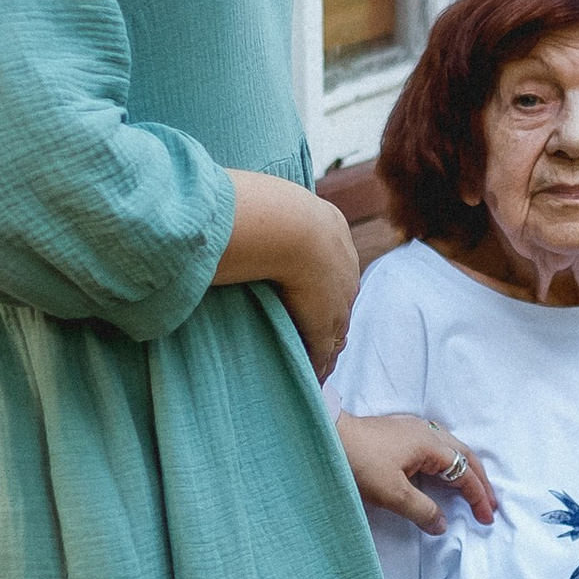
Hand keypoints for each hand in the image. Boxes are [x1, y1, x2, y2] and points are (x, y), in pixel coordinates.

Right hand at [273, 189, 361, 379]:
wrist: (288, 227)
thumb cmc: (269, 207)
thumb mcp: (273, 201)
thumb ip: (259, 207)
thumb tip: (234, 198)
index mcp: (333, 233)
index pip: (331, 268)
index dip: (321, 285)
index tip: (310, 295)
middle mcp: (344, 270)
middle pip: (340, 303)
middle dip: (329, 319)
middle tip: (318, 338)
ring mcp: (337, 301)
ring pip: (336, 332)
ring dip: (325, 348)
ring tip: (315, 365)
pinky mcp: (325, 326)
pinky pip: (323, 354)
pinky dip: (317, 368)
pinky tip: (309, 380)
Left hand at [337, 412, 497, 529]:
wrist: (327, 437)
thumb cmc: (360, 463)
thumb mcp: (393, 494)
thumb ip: (422, 510)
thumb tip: (443, 524)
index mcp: (431, 445)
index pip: (464, 472)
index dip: (478, 496)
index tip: (486, 517)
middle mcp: (428, 432)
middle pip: (465, 455)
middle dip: (479, 481)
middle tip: (490, 504)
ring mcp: (413, 428)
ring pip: (452, 448)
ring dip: (465, 469)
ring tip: (472, 489)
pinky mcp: (400, 431)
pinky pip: (437, 445)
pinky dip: (449, 461)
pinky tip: (443, 470)